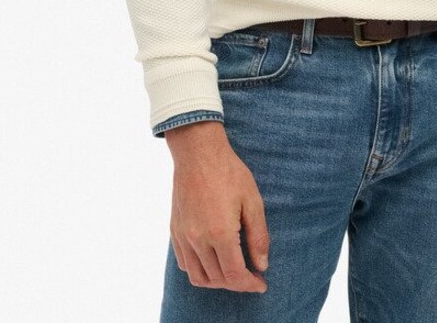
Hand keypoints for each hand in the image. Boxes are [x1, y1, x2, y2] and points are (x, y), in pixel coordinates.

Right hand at [166, 121, 269, 293]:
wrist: (198, 152)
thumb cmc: (229, 172)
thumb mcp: (252, 200)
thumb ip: (258, 236)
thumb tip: (262, 264)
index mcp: (220, 233)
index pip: (235, 275)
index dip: (250, 284)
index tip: (261, 283)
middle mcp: (198, 239)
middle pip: (218, 279)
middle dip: (237, 283)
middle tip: (251, 276)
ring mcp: (183, 236)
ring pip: (198, 277)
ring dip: (217, 282)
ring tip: (233, 273)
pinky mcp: (175, 231)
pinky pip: (185, 264)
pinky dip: (199, 271)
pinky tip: (213, 261)